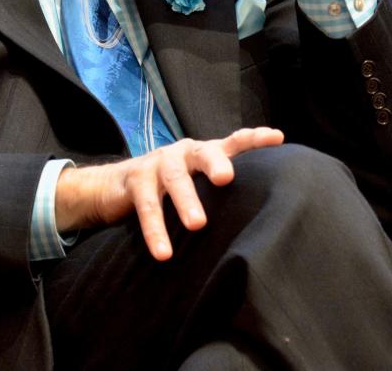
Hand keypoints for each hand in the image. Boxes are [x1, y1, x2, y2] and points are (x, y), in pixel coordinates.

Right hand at [54, 127, 284, 260]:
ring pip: (174, 179)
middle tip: (227, 178)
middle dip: (216, 163)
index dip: (254, 139)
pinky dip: (155, 230)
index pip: (233, 142)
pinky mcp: (136, 180)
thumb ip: (224, 192)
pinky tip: (164, 253)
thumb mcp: (198, 183)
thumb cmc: (169, 187)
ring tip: (198, 225)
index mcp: (204, 152)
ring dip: (186, 201)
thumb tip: (264, 216)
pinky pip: (147, 205)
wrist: (115, 185)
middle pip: (203, 153)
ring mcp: (158, 163)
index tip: (276, 139)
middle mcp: (184, 152)